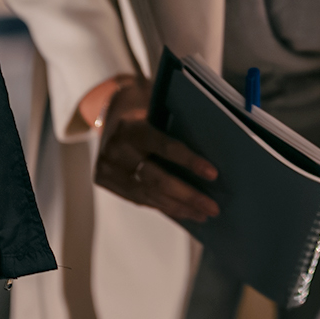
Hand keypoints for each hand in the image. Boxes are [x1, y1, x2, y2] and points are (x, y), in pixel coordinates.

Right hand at [92, 75, 220, 223]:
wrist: (111, 111)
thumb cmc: (144, 107)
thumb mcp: (157, 104)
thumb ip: (177, 121)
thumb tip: (214, 148)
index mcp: (131, 126)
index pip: (163, 146)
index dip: (189, 161)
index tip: (213, 174)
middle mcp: (116, 149)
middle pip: (156, 179)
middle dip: (187, 196)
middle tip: (213, 207)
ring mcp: (107, 168)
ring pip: (147, 195)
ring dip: (178, 207)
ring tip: (203, 214)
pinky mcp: (105, 181)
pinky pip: (138, 199)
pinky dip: (163, 207)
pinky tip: (183, 212)